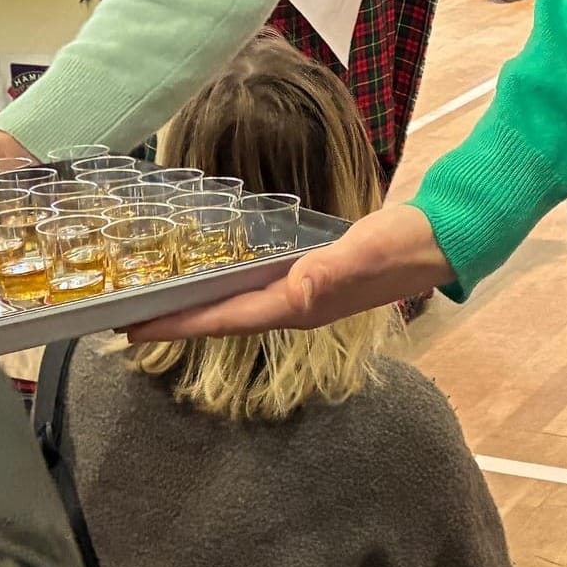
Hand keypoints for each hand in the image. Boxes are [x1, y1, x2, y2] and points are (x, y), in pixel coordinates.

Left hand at [125, 203, 455, 341]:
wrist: (438, 239)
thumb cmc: (401, 247)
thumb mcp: (364, 255)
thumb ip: (332, 273)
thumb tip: (300, 289)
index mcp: (298, 307)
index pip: (225, 320)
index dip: (178, 324)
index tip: (133, 327)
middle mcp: (294, 308)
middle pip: (222, 318)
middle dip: (176, 320)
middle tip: (127, 318)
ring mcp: (302, 294)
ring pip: (236, 305)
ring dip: (197, 306)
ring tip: (159, 300)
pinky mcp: (310, 275)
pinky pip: (253, 286)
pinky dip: (224, 284)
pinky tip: (214, 273)